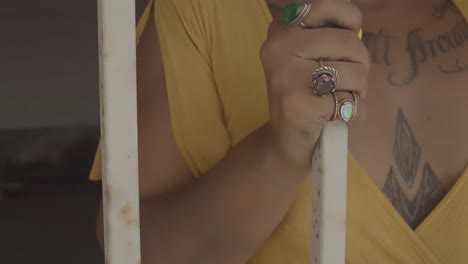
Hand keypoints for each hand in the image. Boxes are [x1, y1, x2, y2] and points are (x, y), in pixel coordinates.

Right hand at [260, 0, 368, 164]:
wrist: (286, 140)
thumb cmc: (306, 93)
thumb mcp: (309, 55)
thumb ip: (327, 32)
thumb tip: (356, 25)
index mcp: (281, 30)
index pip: (326, 4)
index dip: (349, 19)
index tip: (345, 40)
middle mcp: (277, 48)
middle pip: (350, 43)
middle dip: (360, 66)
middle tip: (345, 82)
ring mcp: (286, 76)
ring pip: (356, 73)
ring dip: (359, 92)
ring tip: (340, 99)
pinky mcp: (299, 105)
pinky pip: (351, 102)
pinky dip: (354, 114)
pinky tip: (337, 118)